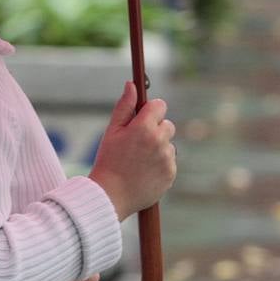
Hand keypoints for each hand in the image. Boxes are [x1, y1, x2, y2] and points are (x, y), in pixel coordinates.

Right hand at [88, 81, 176, 221]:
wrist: (110, 196)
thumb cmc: (108, 160)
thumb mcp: (112, 131)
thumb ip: (124, 106)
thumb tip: (132, 84)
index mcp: (144, 127)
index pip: (160, 105)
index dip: (151, 110)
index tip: (143, 118)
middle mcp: (159, 141)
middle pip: (167, 125)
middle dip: (156, 129)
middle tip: (138, 143)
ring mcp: (167, 158)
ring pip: (169, 144)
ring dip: (159, 147)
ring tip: (139, 160)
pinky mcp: (171, 173)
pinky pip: (170, 161)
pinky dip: (161, 164)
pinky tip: (145, 171)